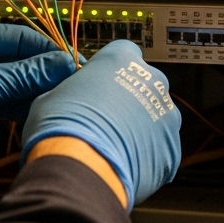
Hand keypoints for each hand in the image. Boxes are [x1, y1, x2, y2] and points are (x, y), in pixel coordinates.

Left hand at [0, 22, 74, 174]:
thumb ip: (26, 75)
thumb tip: (65, 62)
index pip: (23, 38)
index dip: (50, 52)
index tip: (74, 67)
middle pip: (21, 61)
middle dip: (44, 75)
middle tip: (71, 89)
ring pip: (15, 83)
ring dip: (34, 93)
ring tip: (58, 103)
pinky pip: (5, 102)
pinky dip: (20, 108)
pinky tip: (38, 114)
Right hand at [22, 40, 181, 209]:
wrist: (80, 169)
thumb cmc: (61, 127)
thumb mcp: (51, 95)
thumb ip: (73, 89)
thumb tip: (72, 96)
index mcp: (122, 58)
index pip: (123, 54)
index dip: (109, 72)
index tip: (98, 87)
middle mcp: (151, 80)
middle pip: (144, 85)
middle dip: (128, 100)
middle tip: (105, 120)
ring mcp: (167, 115)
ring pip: (154, 118)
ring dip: (139, 128)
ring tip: (113, 147)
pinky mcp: (172, 148)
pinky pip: (159, 149)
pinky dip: (146, 156)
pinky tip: (123, 164)